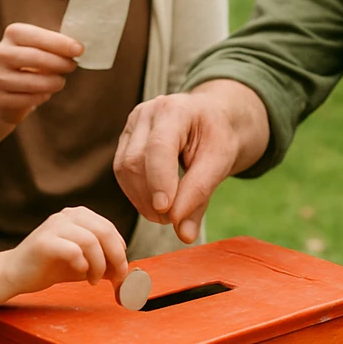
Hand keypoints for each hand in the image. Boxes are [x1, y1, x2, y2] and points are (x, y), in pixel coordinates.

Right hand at [0, 23, 82, 123]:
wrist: (5, 88)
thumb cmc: (30, 63)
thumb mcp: (40, 48)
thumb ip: (56, 45)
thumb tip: (77, 48)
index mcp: (12, 34)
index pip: (37, 36)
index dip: (60, 43)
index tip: (79, 50)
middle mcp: (0, 53)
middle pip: (34, 57)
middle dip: (59, 62)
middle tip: (72, 66)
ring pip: (32, 82)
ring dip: (52, 83)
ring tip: (59, 81)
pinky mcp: (0, 99)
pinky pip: (27, 100)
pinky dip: (41, 97)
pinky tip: (44, 93)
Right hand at [7, 207, 128, 295]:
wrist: (16, 273)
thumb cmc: (50, 266)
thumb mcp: (84, 264)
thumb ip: (104, 264)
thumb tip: (128, 273)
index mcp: (79, 215)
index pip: (109, 228)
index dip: (120, 251)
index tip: (122, 272)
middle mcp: (67, 215)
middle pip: (104, 231)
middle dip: (116, 258)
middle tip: (117, 278)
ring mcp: (54, 226)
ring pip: (90, 240)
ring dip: (99, 264)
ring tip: (93, 280)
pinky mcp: (44, 241)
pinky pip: (73, 250)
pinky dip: (82, 264)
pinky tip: (80, 272)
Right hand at [115, 82, 267, 243]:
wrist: (211, 120)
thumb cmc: (217, 137)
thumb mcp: (221, 162)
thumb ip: (200, 194)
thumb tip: (183, 234)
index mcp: (176, 110)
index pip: (159, 147)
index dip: (159, 181)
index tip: (166, 211)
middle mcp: (147, 112)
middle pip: (135, 160)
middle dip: (150, 197)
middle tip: (170, 220)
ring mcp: (133, 124)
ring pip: (123, 168)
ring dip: (140, 200)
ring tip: (163, 215)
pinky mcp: (126, 139)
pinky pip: (121, 172)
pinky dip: (135, 193)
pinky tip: (153, 203)